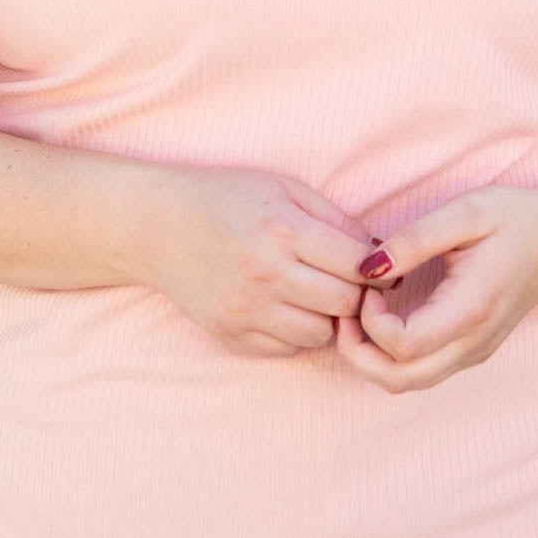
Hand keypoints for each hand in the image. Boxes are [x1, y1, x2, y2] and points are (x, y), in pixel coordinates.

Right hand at [141, 165, 384, 357]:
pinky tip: (285, 306)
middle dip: (356, 295)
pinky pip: (288, 349)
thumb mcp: (284, 188)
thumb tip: (381, 256)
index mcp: (282, 230)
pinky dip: (296, 332)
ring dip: (327, 317)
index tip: (379, 268)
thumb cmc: (226, 197)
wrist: (156, 224)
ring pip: (320, 334)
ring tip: (314, 293)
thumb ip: (336, 220)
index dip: (379, 270)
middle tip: (350, 282)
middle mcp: (264, 273)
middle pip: (345, 304)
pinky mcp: (230, 334)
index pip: (357, 266)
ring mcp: (245, 309)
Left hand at [335, 185, 537, 393]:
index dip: (370, 322)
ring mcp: (473, 353)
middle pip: (398, 380)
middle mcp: (473, 343)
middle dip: (357, 353)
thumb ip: (414, 240)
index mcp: (472, 308)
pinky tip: (381, 319)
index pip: (404, 345)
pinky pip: (420, 372)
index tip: (367, 284)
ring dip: (370, 359)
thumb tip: (367, 267)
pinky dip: (390, 357)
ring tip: (358, 314)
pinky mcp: (470, 353)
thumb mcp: (465, 212)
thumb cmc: (513, 220)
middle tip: (345, 309)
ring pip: (407, 383)